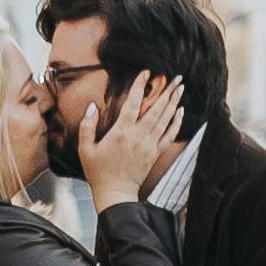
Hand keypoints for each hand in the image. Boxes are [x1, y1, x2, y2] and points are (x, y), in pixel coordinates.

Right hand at [76, 72, 185, 206]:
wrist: (115, 192)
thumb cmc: (98, 171)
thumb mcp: (85, 148)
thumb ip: (87, 125)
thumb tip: (92, 107)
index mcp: (121, 132)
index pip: (132, 104)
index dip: (139, 86)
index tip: (146, 73)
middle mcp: (138, 136)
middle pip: (156, 109)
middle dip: (166, 91)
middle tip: (175, 77)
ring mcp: (149, 145)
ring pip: (165, 119)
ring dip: (174, 102)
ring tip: (180, 88)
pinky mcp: (155, 153)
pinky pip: (169, 135)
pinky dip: (176, 122)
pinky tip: (180, 112)